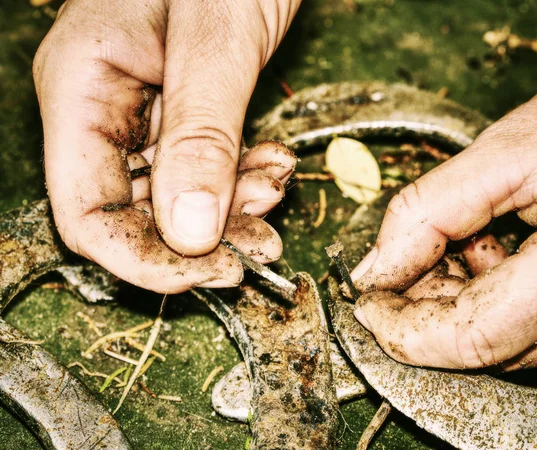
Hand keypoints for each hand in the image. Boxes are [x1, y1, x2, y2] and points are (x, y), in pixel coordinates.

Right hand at [33, 0, 299, 291]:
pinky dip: (243, 182)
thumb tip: (188, 234)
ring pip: (175, 200)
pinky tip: (274, 166)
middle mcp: (105, 109)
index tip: (208, 276)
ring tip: (276, 189)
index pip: (86, 212)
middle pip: (134, 215)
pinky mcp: (187, 114)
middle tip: (260, 246)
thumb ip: (200, 132)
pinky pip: (206, 171)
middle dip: (199, 242)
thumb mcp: (217, 38)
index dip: (142, 260)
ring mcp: (146, 114)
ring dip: (229, 213)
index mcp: (83, 87)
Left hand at [351, 55, 536, 369]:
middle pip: (493, 351)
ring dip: (462, 309)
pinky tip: (496, 256)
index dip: (406, 329)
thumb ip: (428, 211)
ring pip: (515, 352)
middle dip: (428, 313)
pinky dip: (497, 308)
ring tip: (464, 242)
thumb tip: (376, 271)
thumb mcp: (506, 148)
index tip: (369, 302)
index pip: (479, 333)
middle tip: (406, 263)